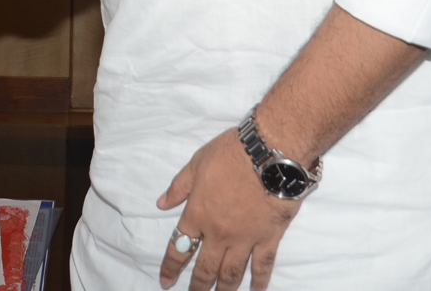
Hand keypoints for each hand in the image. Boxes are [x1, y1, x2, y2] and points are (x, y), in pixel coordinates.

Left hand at [156, 126, 299, 290]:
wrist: (268, 155)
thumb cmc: (229, 154)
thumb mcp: (196, 163)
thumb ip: (179, 187)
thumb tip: (162, 203)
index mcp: (198, 214)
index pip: (180, 246)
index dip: (171, 266)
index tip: (165, 281)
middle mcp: (219, 233)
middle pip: (206, 268)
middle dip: (197, 286)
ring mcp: (245, 239)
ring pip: (232, 274)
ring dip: (224, 290)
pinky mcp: (269, 239)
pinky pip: (262, 267)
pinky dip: (259, 283)